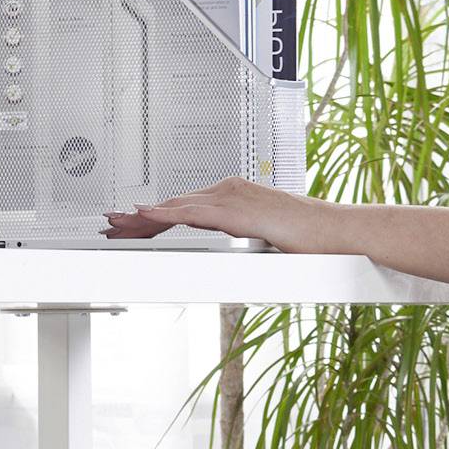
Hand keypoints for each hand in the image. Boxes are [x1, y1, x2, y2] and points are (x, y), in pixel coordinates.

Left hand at [101, 176, 331, 250]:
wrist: (337, 233)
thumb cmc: (312, 240)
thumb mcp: (268, 242)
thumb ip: (244, 244)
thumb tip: (230, 259)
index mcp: (236, 196)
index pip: (185, 207)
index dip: (155, 217)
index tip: (132, 225)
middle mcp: (230, 190)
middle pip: (174, 204)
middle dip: (140, 217)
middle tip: (111, 224)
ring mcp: (232, 197)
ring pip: (175, 206)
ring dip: (142, 217)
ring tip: (115, 224)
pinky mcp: (236, 209)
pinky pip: (190, 211)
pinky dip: (163, 213)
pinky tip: (143, 216)